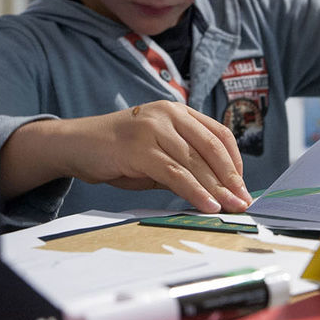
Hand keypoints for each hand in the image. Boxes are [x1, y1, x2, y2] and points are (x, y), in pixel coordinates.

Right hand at [0, 101, 249, 212]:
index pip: (218, 134)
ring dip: (217, 189)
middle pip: (212, 148)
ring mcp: (152, 129)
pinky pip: (175, 173)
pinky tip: (207, 205)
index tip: (241, 185)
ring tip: (231, 208)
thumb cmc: (117, 151)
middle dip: (231, 178)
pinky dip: (195, 192)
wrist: (76, 145)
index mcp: (177, 111)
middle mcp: (168, 113)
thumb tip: (216, 189)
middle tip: (243, 201)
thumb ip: (182, 163)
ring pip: (195, 162)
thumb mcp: (156, 153)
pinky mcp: (138, 149)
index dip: (235, 161)